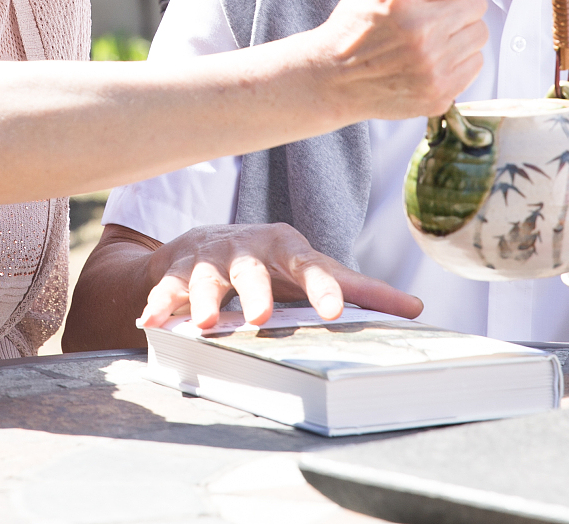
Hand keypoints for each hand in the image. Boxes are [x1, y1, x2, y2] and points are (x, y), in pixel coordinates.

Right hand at [136, 222, 424, 330]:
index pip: (310, 267)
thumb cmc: (274, 264)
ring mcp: (210, 261)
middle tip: (259, 319)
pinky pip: (165, 289)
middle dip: (255, 293)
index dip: (323, 288)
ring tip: (202, 326)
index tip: (335, 311)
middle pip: (252, 272)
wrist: (208, 241)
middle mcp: (247, 251)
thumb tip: (417, 308)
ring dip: (201, 302)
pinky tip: (150, 322)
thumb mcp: (314, 270)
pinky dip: (157, 304)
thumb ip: (361, 290)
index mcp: (287, 249)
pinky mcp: (176, 272)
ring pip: (205, 280)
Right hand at [314, 0, 487, 122]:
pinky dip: (457, 58)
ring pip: (480, 33)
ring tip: (426, 35)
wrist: (335, 76)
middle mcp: (422, 30)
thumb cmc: (361, 16)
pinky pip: (476, 63)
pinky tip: (429, 57)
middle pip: (479, 2)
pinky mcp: (441, 93)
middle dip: (456, 2)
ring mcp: (432, 66)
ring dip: (459, 30)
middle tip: (426, 12)